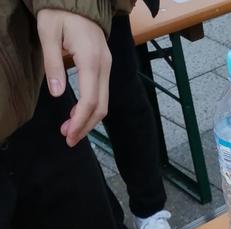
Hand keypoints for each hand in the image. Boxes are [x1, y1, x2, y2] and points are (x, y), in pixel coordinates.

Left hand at [36, 9, 110, 146]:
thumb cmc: (59, 12)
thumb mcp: (48, 32)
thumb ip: (53, 63)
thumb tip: (59, 95)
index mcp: (91, 60)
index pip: (90, 100)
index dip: (80, 122)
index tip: (67, 135)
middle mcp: (104, 66)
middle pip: (101, 107)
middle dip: (85, 126)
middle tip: (68, 138)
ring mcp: (107, 67)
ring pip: (104, 103)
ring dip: (89, 120)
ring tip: (70, 129)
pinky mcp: (105, 66)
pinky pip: (102, 93)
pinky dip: (91, 108)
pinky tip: (78, 114)